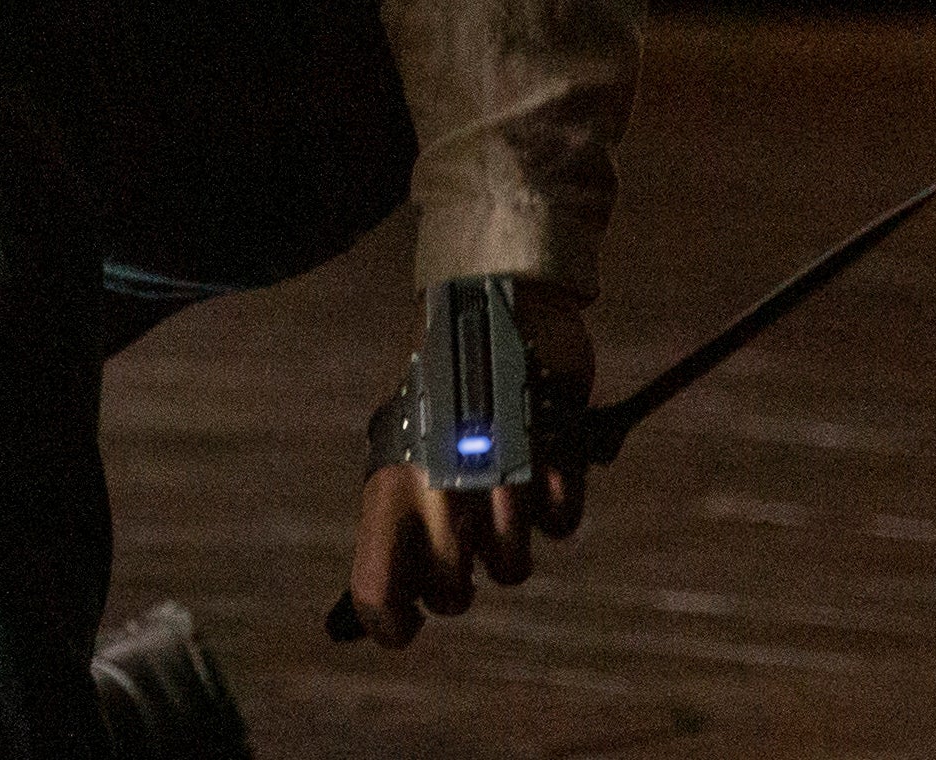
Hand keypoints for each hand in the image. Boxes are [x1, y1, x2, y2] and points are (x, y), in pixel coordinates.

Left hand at [344, 292, 592, 647]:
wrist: (496, 305)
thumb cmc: (443, 394)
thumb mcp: (402, 452)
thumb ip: (394, 527)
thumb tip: (384, 604)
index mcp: (389, 490)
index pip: (374, 591)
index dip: (389, 625)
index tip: (405, 629)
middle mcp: (439, 495)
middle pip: (452, 594)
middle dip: (461, 583)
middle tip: (467, 543)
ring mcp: (499, 482)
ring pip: (513, 569)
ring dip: (513, 540)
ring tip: (504, 488)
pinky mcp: (556, 462)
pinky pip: (561, 524)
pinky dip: (556, 501)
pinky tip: (543, 464)